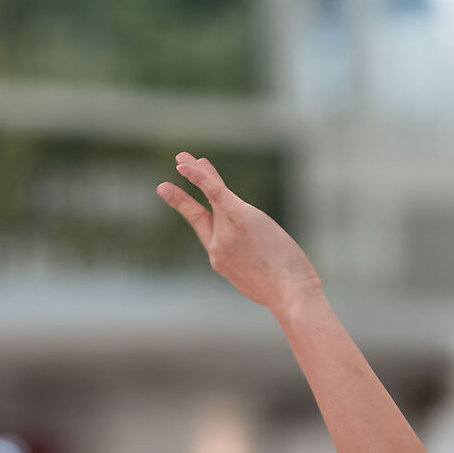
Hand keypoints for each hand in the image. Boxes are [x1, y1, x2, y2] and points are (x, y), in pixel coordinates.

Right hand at [157, 154, 322, 318]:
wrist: (291, 296)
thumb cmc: (288, 295)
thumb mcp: (265, 284)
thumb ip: (256, 270)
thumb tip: (268, 270)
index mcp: (222, 261)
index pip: (210, 234)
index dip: (202, 216)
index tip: (193, 207)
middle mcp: (218, 246)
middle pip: (199, 215)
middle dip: (180, 199)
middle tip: (162, 187)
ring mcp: (226, 232)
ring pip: (210, 195)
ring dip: (195, 173)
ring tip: (181, 157)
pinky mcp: (240, 218)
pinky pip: (215, 191)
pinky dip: (200, 176)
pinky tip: (188, 164)